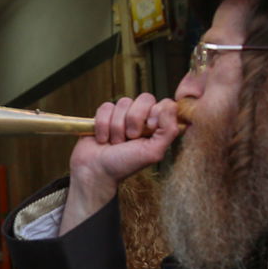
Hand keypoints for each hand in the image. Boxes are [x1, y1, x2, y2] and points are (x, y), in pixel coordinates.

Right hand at [62, 94, 180, 232]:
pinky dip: (103, 125)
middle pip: (145, 98)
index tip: (149, 130)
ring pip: (124, 102)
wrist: (96, 171)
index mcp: (157, 127)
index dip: (156, 114)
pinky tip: (103, 138)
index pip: (165, 104)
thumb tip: (172, 106)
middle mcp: (142, 118)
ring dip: (117, 127)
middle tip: (130, 138)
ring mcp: (123, 115)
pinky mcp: (104, 114)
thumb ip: (168, 130)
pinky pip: (106, 106)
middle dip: (135, 120)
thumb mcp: (153, 152)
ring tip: (115, 142)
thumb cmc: (125, 165)